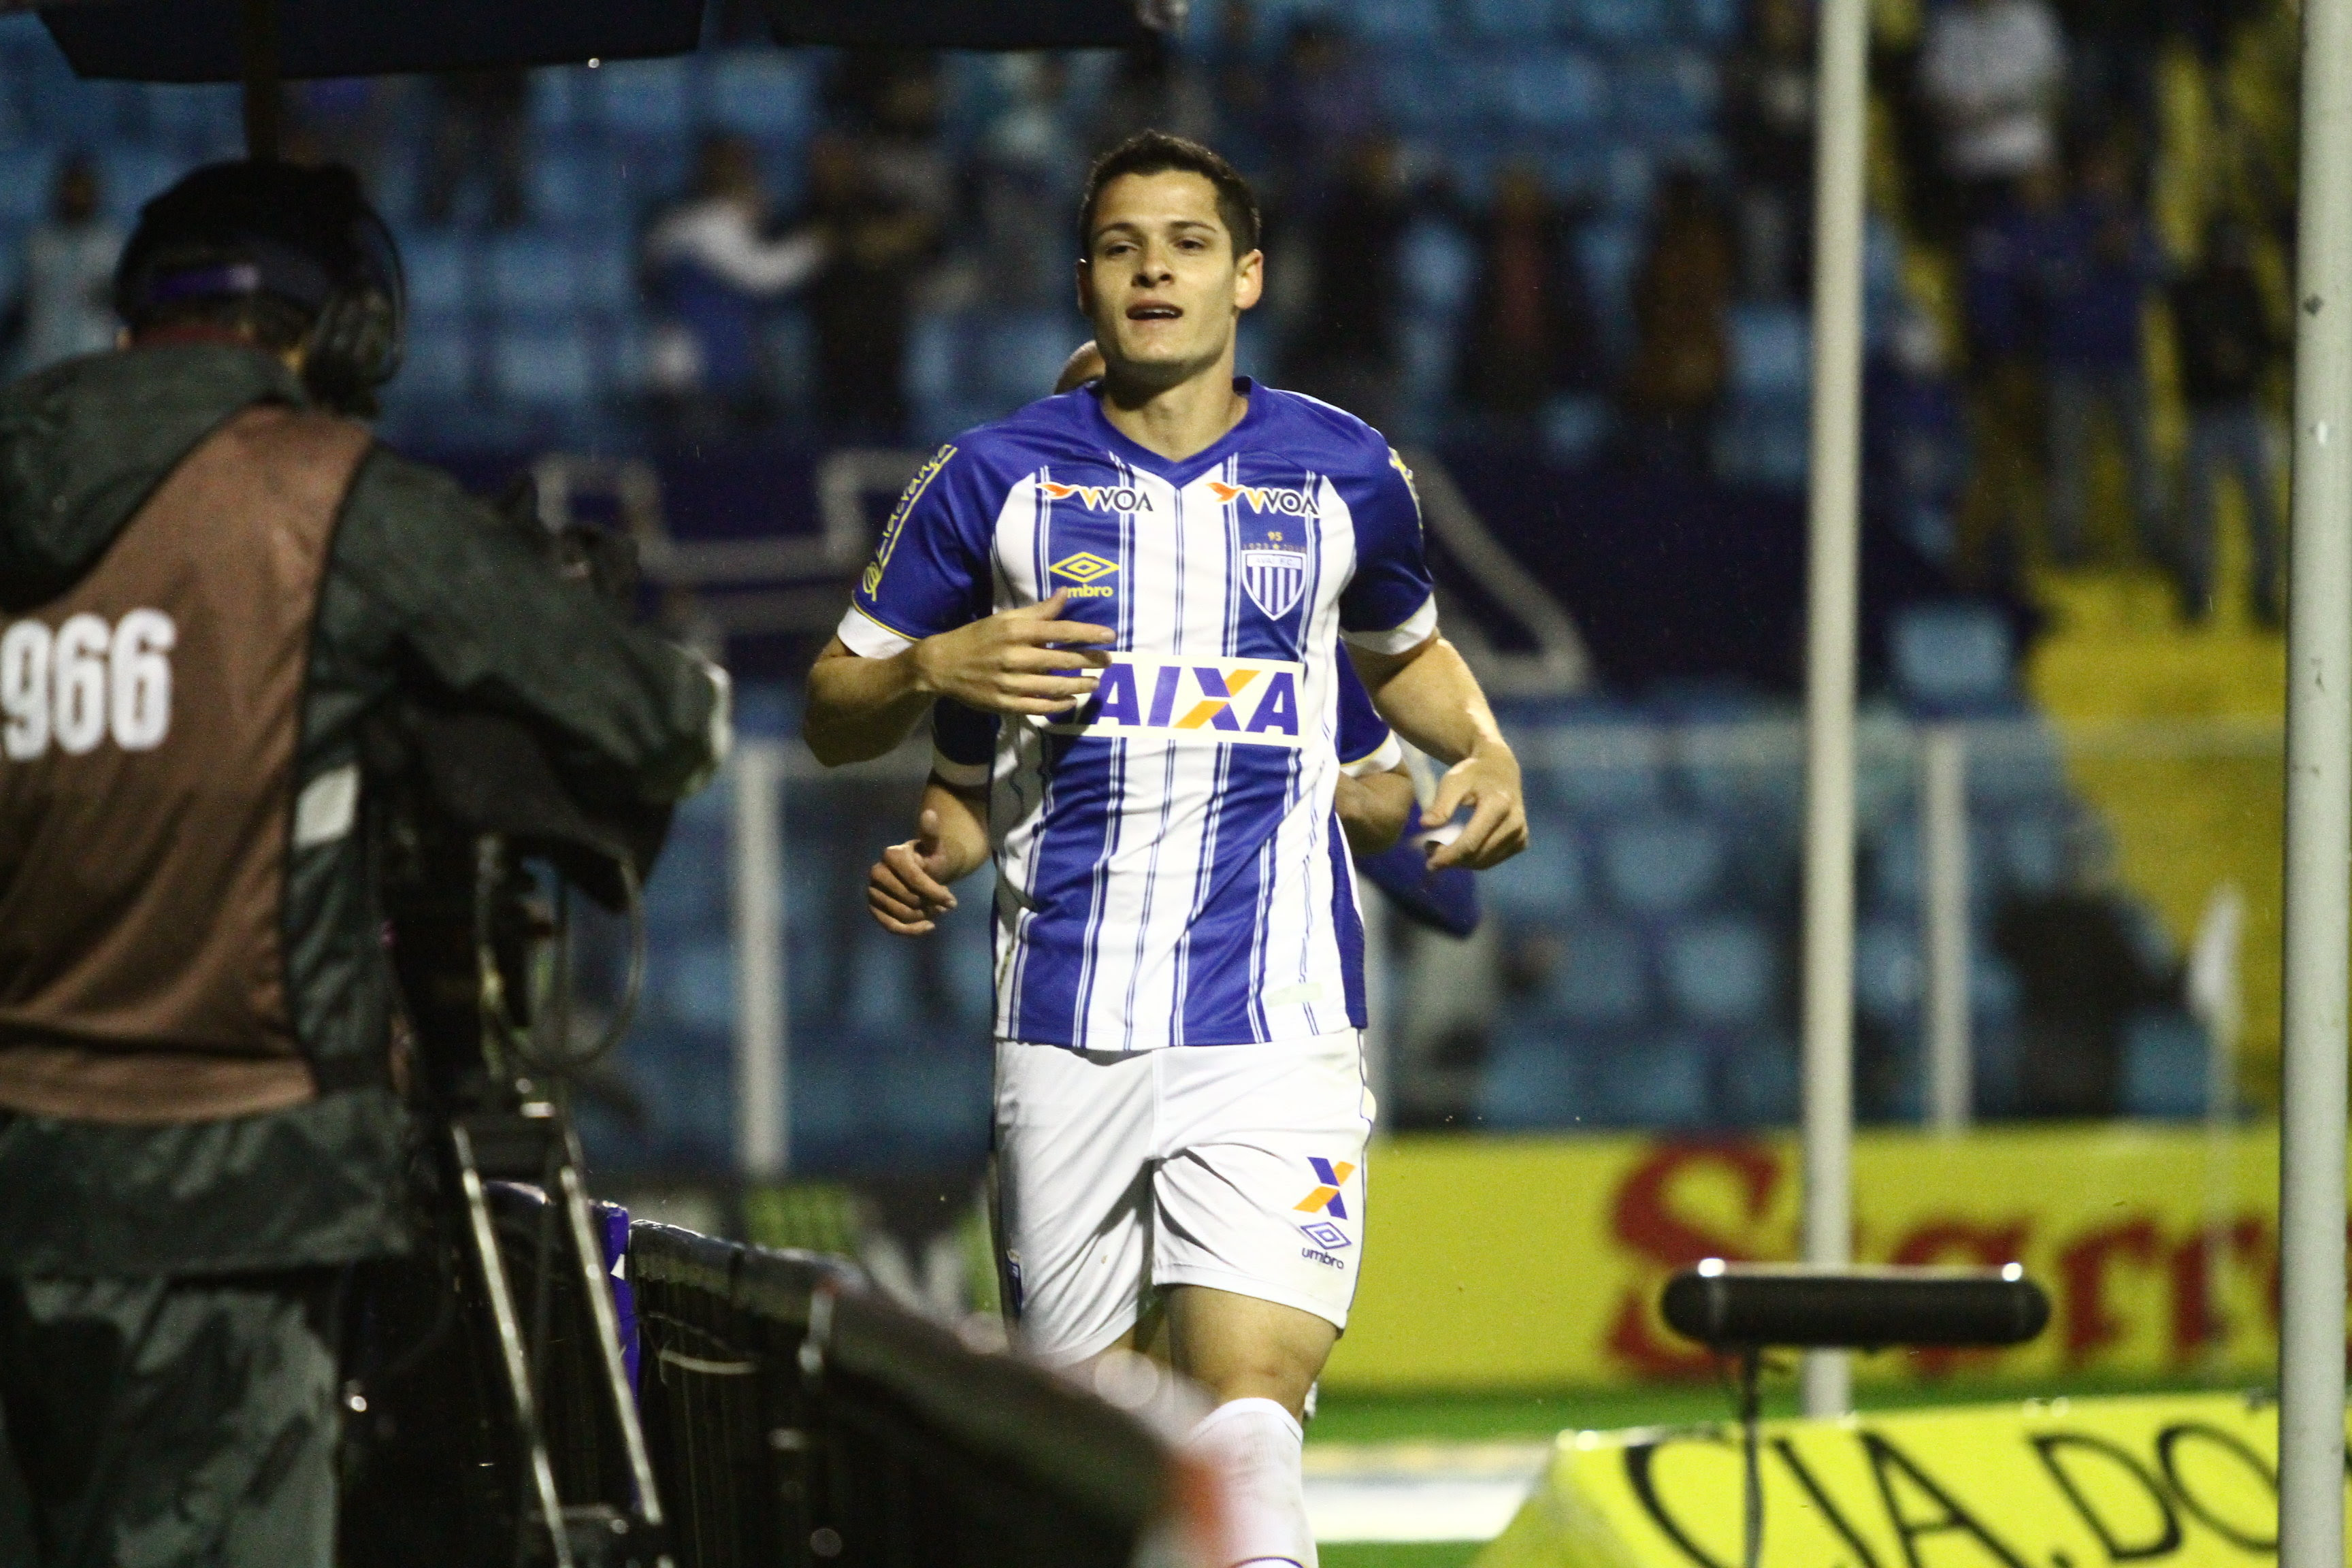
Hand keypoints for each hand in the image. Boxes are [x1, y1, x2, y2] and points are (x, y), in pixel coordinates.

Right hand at [869, 809, 960, 934]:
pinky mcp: (873, 908)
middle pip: (910, 900)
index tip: (953, 901)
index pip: (916, 880)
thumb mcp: (934, 846)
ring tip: (937, 911)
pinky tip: (928, 926)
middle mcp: (876, 873)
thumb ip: (931, 834)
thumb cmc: (930, 857)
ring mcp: (872, 891)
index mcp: (891, 855)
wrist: (921, 870)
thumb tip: (930, 813)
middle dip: (932, 906)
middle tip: (945, 905)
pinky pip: (891, 926)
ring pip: (903, 915)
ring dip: (925, 916)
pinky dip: (912, 930)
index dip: (936, 893)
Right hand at [910, 590, 1115, 716]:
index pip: (1061, 630)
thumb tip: (1065, 593)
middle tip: (1109, 662)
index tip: (1110, 636)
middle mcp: (1014, 655)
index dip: (1088, 633)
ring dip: (1078, 685)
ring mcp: (1009, 682)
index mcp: (1016, 630)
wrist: (941, 664)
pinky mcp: (1003, 703)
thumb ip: (1038, 611)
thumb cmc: (977, 637)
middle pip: (1061, 659)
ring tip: (1095, 684)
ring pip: (1053, 686)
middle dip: (1089, 661)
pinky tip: (1071, 702)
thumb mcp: (1005, 618)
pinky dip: (1057, 706)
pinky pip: (1037, 706)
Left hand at [1421, 743, 1527, 869]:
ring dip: (1461, 863)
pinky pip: (1493, 860)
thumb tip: (1425, 825)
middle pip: (1477, 855)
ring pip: (1485, 862)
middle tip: (1430, 851)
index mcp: (1498, 806)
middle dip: (1451, 860)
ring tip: (1441, 850)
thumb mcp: (1453, 782)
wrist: (1501, 770)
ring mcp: (1520, 834)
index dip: (1448, 857)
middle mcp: (1514, 823)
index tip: (1429, 863)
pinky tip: (1459, 849)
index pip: (1471, 843)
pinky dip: (1474, 860)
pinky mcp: (1521, 841)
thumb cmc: (1473, 774)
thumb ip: (1441, 804)